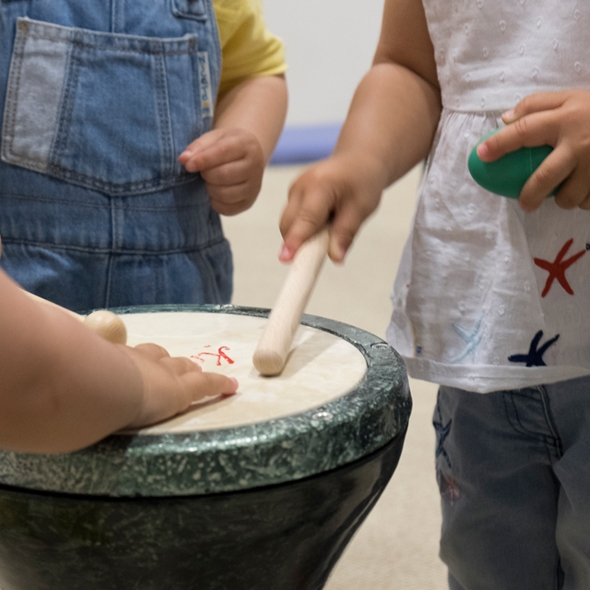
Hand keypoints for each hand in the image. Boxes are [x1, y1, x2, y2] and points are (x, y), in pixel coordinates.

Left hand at [122, 343, 237, 428]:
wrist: (100, 385)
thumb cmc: (129, 410)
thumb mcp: (153, 419)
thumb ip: (159, 416)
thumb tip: (161, 433)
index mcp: (175, 389)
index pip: (204, 383)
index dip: (219, 384)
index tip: (233, 385)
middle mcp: (161, 370)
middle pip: (183, 365)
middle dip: (191, 369)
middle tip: (195, 372)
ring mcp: (138, 358)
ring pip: (158, 354)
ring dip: (163, 359)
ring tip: (162, 363)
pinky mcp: (116, 352)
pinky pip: (129, 351)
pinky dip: (131, 357)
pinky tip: (121, 361)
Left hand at [179, 127, 264, 215]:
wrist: (247, 156)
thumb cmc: (226, 145)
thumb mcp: (214, 138)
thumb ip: (198, 147)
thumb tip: (183, 159)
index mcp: (246, 145)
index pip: (223, 152)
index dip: (203, 160)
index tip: (188, 165)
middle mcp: (255, 166)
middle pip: (224, 175)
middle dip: (206, 175)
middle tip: (203, 172)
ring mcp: (254, 187)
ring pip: (225, 194)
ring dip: (210, 189)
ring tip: (209, 181)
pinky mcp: (249, 202)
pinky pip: (227, 209)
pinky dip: (215, 202)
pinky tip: (214, 192)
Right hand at [279, 154, 382, 262]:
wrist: (358, 160)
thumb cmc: (363, 182)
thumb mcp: (361, 208)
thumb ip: (346, 233)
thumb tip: (336, 258)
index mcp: (320, 186)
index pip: (306, 220)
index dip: (295, 241)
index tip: (285, 259)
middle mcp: (300, 186)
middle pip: (290, 225)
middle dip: (302, 242)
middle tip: (326, 247)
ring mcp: (293, 189)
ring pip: (289, 224)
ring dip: (305, 234)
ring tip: (332, 223)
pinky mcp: (293, 195)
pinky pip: (293, 220)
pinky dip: (306, 227)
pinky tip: (326, 218)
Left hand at [476, 90, 589, 211]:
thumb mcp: (571, 97)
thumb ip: (537, 104)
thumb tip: (504, 120)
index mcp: (565, 119)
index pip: (523, 131)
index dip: (499, 144)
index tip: (481, 155)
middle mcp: (579, 144)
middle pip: (544, 179)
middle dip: (530, 195)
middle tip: (525, 203)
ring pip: (569, 197)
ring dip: (563, 198)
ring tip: (566, 189)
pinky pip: (589, 201)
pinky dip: (586, 198)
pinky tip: (588, 187)